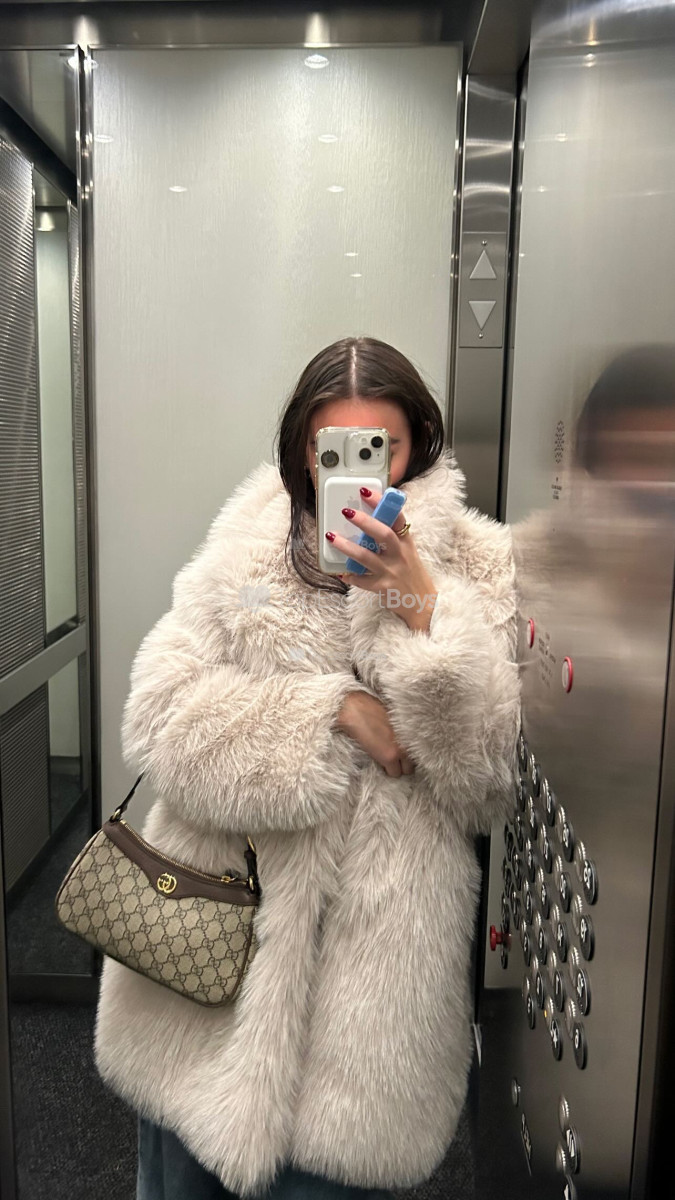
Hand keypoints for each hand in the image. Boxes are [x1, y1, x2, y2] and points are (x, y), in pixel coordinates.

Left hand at [327, 488, 437, 631]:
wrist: (423, 603)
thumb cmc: (411, 573)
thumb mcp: (407, 551)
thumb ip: (392, 537)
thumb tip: (368, 520)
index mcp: (406, 541)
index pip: (397, 517)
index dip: (382, 503)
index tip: (366, 492)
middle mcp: (400, 554)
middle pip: (383, 534)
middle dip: (364, 521)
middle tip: (346, 511)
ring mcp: (392, 571)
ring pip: (367, 557)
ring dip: (347, 546)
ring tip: (332, 537)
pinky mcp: (384, 588)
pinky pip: (363, 581)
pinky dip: (350, 576)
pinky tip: (340, 572)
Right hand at [335, 691, 415, 777]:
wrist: (356, 710)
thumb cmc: (372, 709)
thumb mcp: (394, 718)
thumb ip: (402, 730)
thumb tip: (402, 740)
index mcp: (413, 730)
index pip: (419, 751)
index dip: (408, 754)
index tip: (401, 754)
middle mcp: (411, 741)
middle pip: (413, 764)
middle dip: (403, 763)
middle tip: (393, 758)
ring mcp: (401, 751)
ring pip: (404, 771)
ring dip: (396, 767)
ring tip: (386, 760)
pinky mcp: (389, 757)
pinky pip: (393, 773)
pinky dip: (387, 770)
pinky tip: (381, 762)